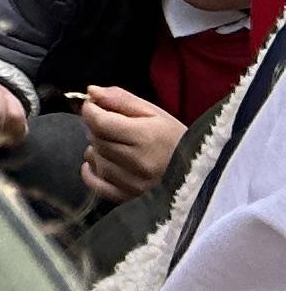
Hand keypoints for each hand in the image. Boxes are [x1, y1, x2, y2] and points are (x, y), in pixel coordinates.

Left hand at [79, 86, 183, 205]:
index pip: (100, 123)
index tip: (93, 105)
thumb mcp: (152, 111)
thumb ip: (120, 99)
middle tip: (110, 124)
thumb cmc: (174, 138)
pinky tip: (100, 162)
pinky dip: (91, 173)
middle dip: (97, 128)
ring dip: (97, 149)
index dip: (90, 110)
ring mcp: (133, 184)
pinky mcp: (130, 199)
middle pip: (96, 140)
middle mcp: (137, 163)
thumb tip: (91, 91)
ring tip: (114, 144)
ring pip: (95, 160)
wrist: (199, 172)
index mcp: (144, 137)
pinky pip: (97, 185)